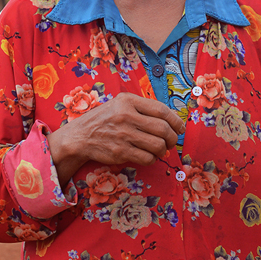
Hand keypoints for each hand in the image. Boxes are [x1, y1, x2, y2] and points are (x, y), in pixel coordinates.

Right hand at [47, 92, 183, 185]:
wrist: (80, 136)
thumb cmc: (104, 119)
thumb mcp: (120, 104)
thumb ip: (142, 108)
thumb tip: (170, 121)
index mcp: (128, 101)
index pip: (161, 110)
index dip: (176, 120)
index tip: (180, 128)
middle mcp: (126, 116)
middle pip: (163, 129)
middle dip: (173, 138)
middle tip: (172, 141)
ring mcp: (123, 134)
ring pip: (158, 145)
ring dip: (164, 150)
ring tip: (161, 149)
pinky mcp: (120, 151)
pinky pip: (147, 158)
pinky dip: (153, 159)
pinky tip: (149, 156)